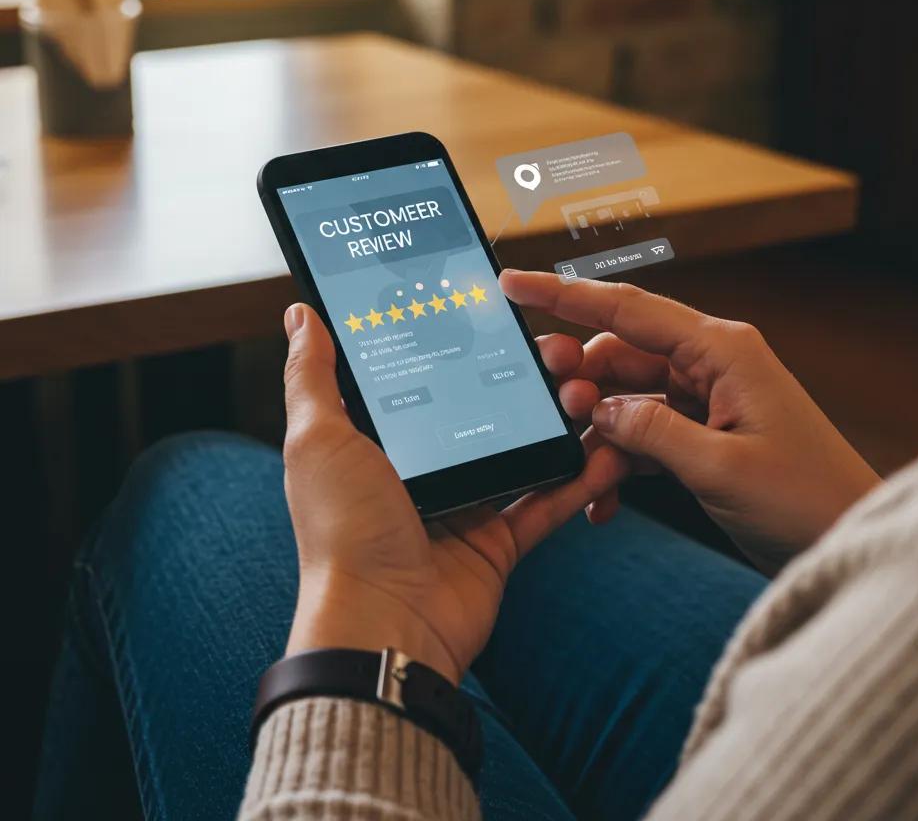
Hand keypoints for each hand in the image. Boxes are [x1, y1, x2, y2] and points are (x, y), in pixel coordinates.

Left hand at [280, 303, 628, 682]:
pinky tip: (604, 449)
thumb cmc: (343, 534)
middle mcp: (421, 469)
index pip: (420, 378)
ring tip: (583, 388)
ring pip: (519, 449)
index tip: (483, 308)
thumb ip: (312, 377)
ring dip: (553, 421)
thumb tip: (299, 316)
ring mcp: (463, 504)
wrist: (385, 624)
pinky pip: (544, 501)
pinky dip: (576, 478)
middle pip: (479, 409)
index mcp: (376, 442)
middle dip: (518, 378)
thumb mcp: (317, 441)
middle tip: (552, 351)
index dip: (450, 344)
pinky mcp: (498, 539)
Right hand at [500, 270, 880, 572]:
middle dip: (579, 379)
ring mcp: (708, 400)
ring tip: (579, 469)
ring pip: (627, 397)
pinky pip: (645, 434)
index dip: (563, 295)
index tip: (512, 284)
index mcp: (722, 351)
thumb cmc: (806, 501)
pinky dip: (620, 461)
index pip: (627, 310)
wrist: (851, 543)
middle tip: (548, 406)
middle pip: (621, 353)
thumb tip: (596, 410)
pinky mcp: (705, 435)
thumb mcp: (720, 468)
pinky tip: (602, 498)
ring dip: (598, 431)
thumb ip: (649, 431)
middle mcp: (712, 365)